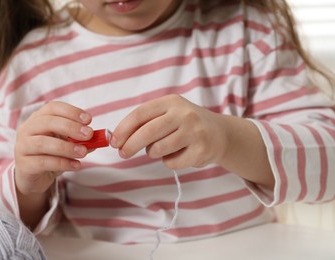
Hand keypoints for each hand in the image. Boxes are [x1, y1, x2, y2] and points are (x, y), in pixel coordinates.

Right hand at [14, 101, 92, 194]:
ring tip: (84, 152)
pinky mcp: (24, 165)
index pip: (53, 108)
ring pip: (43, 143)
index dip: (71, 112)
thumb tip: (99, 138)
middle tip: (88, 134)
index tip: (89, 119)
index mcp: (38, 119)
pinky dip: (62, 163)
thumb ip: (80, 140)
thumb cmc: (51, 155)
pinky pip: (43, 162)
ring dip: (66, 147)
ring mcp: (22, 147)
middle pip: (47, 122)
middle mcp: (27, 130)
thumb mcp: (66, 144)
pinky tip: (76, 165)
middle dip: (70, 127)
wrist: (33, 178)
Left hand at [111, 95, 228, 169]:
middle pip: (148, 132)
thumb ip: (145, 122)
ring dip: (153, 153)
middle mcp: (184, 114)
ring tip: (163, 148)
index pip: (140, 114)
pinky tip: (180, 154)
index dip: (124, 129)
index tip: (114, 141)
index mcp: (171, 102)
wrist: (220, 134)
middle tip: (123, 154)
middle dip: (130, 145)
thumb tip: (118, 139)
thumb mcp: (168, 114)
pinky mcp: (201, 150)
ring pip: (158, 149)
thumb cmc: (185, 124)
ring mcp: (194, 132)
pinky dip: (169, 162)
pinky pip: (172, 162)